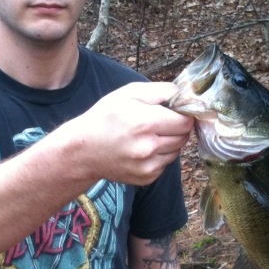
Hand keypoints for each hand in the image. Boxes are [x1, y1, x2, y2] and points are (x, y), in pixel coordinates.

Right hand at [77, 82, 192, 185]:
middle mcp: (149, 147)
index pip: (185, 121)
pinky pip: (165, 164)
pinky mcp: (146, 178)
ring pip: (176, 151)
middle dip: (177, 128)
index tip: (175, 112)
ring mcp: (148, 166)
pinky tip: (142, 149)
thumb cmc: (105, 118)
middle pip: (183, 137)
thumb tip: (183, 94)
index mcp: (146, 123)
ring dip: (169, 142)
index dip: (183, 114)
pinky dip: (159, 156)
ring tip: (149, 136)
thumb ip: (159, 91)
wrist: (83, 151)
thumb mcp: (128, 93)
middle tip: (160, 122)